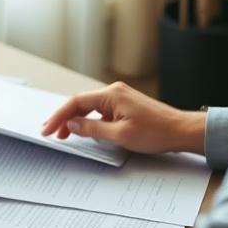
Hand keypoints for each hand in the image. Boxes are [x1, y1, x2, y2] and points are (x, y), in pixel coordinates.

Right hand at [41, 82, 206, 154]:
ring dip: (76, 120)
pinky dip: (89, 120)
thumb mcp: (119, 135)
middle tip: (51, 132)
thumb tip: (72, 124)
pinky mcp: (125, 105)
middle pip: (81, 103)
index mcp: (111, 95)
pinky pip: (100, 110)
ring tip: (64, 134)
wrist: (180, 130)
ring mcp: (120, 98)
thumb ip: (92, 129)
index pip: (76, 102)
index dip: (59, 116)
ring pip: (90, 107)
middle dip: (64, 118)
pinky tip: (84, 130)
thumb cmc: (156, 132)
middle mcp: (114, 92)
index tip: (48, 129)